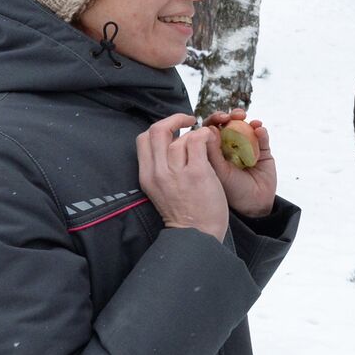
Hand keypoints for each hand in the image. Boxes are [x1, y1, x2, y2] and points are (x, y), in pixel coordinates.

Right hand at [137, 113, 229, 241]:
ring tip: (205, 140)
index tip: (174, 128)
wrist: (196, 235)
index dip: (159, 127)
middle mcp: (157, 173)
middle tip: (189, 120)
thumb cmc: (185, 213)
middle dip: (173, 119)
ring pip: (179, 137)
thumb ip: (162, 169)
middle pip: (155, 130)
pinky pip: (197, 141)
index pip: (143, 139)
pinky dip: (205, 136)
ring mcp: (176, 173)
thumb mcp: (162, 190)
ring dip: (194, 133)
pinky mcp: (196, 173)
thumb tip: (173, 144)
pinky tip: (212, 142)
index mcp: (147, 176)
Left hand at [202, 107, 276, 218]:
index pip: (210, 130)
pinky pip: (262, 137)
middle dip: (230, 117)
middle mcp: (229, 147)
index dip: (214, 121)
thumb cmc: (231, 191)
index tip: (220, 119)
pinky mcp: (263, 151)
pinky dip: (260, 131)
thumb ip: (211, 152)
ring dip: (245, 121)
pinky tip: (259, 130)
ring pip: (245, 127)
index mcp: (214, 151)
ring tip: (246, 119)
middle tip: (235, 115)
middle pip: (228, 125)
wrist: (254, 205)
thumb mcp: (217, 172)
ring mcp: (247, 148)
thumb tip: (209, 128)